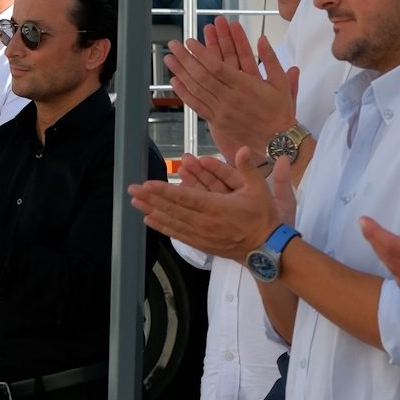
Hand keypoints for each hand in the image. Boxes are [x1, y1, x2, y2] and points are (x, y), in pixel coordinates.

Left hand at [128, 148, 281, 261]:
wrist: (267, 250)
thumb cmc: (264, 220)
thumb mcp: (260, 191)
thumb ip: (248, 169)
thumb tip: (243, 148)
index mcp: (216, 208)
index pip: (185, 197)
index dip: (164, 191)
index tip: (147, 184)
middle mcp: (205, 222)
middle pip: (172, 209)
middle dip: (151, 198)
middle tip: (132, 190)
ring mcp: (202, 235)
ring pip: (172, 222)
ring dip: (152, 211)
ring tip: (135, 203)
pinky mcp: (202, 244)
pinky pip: (178, 234)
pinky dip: (162, 227)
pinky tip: (150, 221)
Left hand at [164, 19, 298, 155]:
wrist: (278, 140)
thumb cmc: (281, 110)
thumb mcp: (281, 82)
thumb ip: (271, 59)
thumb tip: (262, 38)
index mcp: (245, 86)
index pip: (217, 67)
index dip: (201, 53)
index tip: (189, 42)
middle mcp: (230, 98)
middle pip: (202, 76)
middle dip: (185, 58)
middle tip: (173, 44)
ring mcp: (222, 111)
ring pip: (196, 89)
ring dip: (180, 73)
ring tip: (169, 59)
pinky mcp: (217, 122)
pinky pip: (197, 106)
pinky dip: (184, 93)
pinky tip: (175, 82)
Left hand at [362, 154, 399, 315]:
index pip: (394, 246)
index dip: (376, 233)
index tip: (364, 221)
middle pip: (389, 258)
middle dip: (375, 241)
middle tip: (366, 227)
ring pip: (394, 271)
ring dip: (384, 255)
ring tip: (378, 241)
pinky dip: (395, 269)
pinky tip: (397, 265)